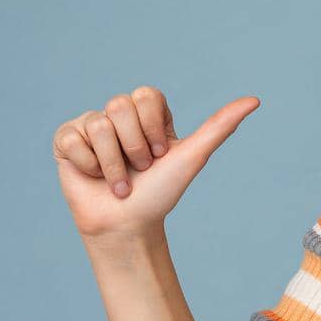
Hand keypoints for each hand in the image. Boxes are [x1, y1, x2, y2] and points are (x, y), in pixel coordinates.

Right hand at [51, 86, 260, 240]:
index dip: (154, 129)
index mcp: (147, 113)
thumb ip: (220, 126)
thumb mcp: (192, 156)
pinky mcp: (66, 141)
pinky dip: (88, 165)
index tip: (160, 154)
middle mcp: (118, 116)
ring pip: (98, 125)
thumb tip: (255, 100)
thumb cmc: (161, 193)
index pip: (146, 95)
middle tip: (139, 169)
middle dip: (135, 147)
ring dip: (113, 164)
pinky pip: (72, 138)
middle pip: (119, 107)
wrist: (129, 225)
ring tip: (119, 182)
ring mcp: (90, 126)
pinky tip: (94, 177)